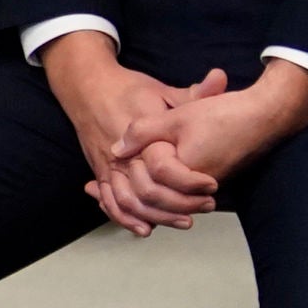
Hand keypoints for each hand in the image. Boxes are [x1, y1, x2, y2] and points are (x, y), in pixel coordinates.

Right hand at [41, 33, 214, 236]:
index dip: (191, 182)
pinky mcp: (100, 171)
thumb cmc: (128, 88)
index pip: (165, 169)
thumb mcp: (162, 90)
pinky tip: (145, 228)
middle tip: (205, 206)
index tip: (214, 185)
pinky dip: (125, 217)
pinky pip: (110, 201)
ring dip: (157, 217)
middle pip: (147, 193)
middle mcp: (121, 155)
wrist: (87, 87)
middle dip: (178, 206)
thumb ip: (192, 93)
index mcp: (140, 136)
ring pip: (129, 202)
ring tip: (183, 221)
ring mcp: (107, 165)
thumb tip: (220, 79)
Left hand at [109, 59, 307, 196]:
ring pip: (168, 205)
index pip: (149, 180)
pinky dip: (161, 194)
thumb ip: (144, 132)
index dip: (132, 167)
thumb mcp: (177, 116)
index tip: (117, 160)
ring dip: (144, 201)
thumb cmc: (223, 114)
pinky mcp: (211, 184)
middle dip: (132, 195)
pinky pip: (181, 197)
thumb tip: (115, 149)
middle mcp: (196, 188)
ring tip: (121, 190)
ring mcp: (206, 189)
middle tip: (111, 184)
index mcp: (185, 171)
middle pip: (155, 202)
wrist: (266, 116)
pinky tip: (146, 182)